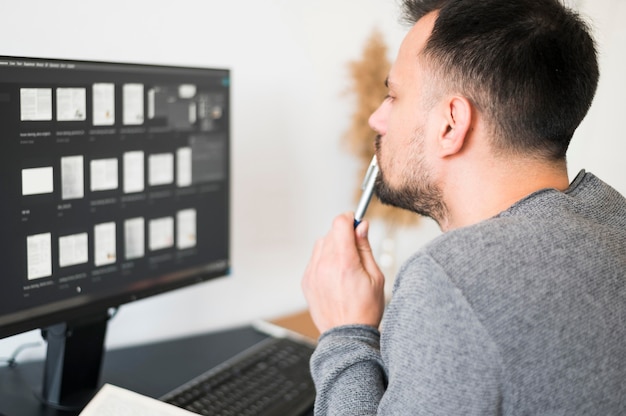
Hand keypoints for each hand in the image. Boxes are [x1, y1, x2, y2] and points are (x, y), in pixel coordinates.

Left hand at [301, 212, 384, 333]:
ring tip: (346, 265)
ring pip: (321, 244)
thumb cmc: (365, 310)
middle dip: (344, 234)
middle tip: (356, 249)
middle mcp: (324, 265)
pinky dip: (325, 260)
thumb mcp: (375, 277)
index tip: (356, 223)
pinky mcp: (306, 280)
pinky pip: (315, 259)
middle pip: (331, 232)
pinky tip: (336, 275)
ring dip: (333, 246)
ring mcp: (312, 273)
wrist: (346, 336)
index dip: (350, 219)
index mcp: (344, 263)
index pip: (340, 223)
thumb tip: (361, 226)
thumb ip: (365, 248)